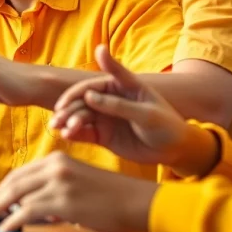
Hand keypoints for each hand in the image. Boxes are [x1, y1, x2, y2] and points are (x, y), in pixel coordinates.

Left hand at [0, 152, 156, 231]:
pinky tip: (2, 230)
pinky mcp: (62, 201)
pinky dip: (10, 221)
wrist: (136, 201)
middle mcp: (54, 166)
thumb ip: (53, 193)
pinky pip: (26, 212)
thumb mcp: (77, 185)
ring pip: (14, 196)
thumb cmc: (111, 197)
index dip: (1, 189)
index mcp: (57, 160)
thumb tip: (34, 210)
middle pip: (12, 183)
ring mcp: (58, 183)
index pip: (19, 174)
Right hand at [50, 45, 195, 167]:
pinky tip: (66, 136)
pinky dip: (73, 133)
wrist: (174, 149)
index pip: (95, 83)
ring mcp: (104, 116)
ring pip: (80, 116)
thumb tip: (89, 96)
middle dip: (68, 108)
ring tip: (60, 129)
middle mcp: (108, 98)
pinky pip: (84, 133)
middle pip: (82, 100)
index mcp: (121, 85)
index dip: (78, 90)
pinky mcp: (103, 134)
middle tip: (58, 118)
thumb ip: (118, 105)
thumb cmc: (165, 124)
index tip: (65, 99)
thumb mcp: (146, 113)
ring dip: (68, 121)